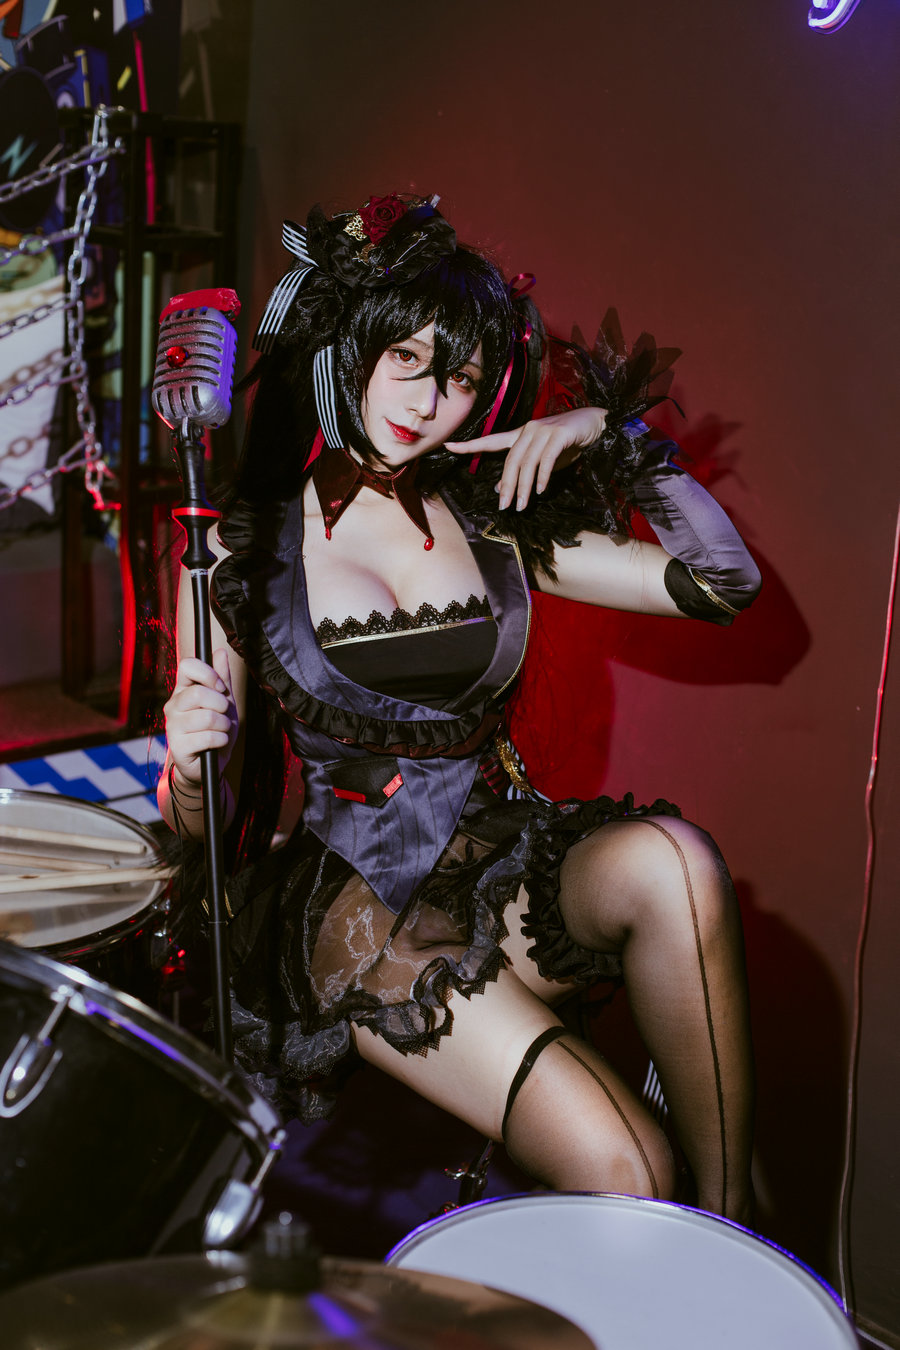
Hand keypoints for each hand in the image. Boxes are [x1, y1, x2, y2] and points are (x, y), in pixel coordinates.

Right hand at [163, 648, 236, 787]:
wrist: (210, 764)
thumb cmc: (216, 730)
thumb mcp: (224, 702)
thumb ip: (222, 679)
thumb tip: (220, 652)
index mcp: (183, 691)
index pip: (187, 666)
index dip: (207, 673)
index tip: (220, 687)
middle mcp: (173, 705)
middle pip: (198, 693)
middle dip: (221, 704)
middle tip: (224, 715)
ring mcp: (172, 726)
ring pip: (206, 716)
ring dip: (224, 725)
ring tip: (223, 731)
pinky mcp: (178, 746)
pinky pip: (207, 737)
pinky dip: (221, 740)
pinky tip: (218, 743)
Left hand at [447, 406, 605, 510]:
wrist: (595, 424)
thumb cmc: (568, 443)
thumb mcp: (542, 460)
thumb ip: (522, 471)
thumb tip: (500, 488)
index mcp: (520, 435)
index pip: (490, 441)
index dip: (469, 445)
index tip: (448, 447)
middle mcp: (528, 430)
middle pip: (510, 462)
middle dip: (507, 486)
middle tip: (504, 507)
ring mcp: (543, 431)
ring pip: (527, 463)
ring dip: (524, 488)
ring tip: (522, 505)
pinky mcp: (559, 434)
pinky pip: (546, 459)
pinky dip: (542, 476)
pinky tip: (541, 490)